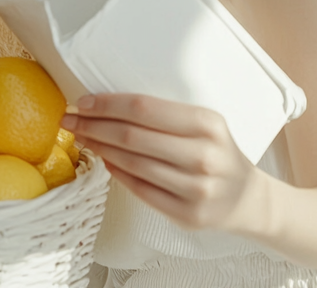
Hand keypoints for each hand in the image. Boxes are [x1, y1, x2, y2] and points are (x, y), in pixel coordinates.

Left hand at [61, 93, 261, 232]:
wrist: (246, 199)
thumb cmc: (218, 153)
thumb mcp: (205, 124)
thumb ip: (166, 116)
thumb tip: (109, 105)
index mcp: (208, 123)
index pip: (145, 109)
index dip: (108, 104)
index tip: (83, 102)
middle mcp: (203, 155)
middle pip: (133, 136)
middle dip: (94, 126)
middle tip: (70, 119)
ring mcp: (196, 188)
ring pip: (132, 164)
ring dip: (100, 149)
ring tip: (83, 138)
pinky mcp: (186, 214)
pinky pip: (140, 189)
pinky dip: (117, 172)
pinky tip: (105, 160)